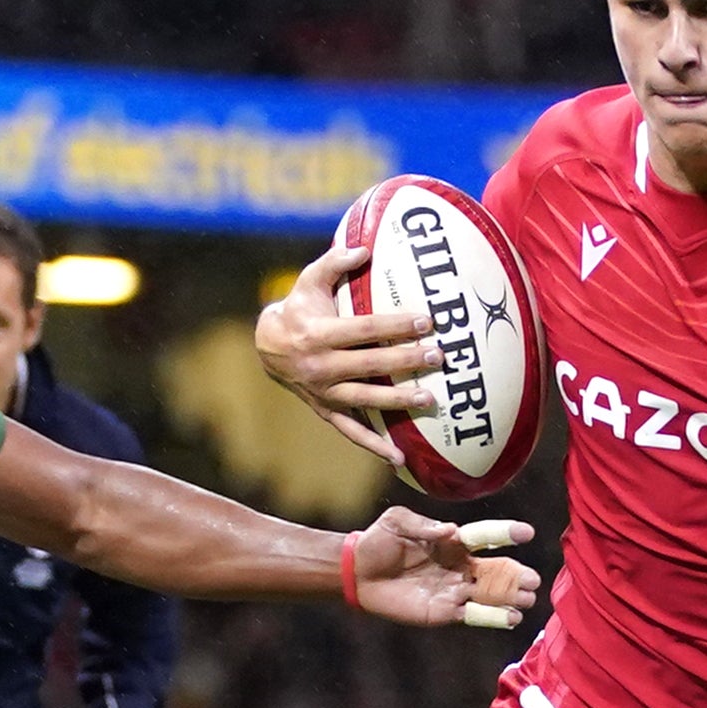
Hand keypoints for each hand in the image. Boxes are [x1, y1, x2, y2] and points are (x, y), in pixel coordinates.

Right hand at [254, 241, 441, 463]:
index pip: (364, 329)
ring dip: (398, 401)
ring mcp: (324, 393)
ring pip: (366, 400)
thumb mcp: (310, 280)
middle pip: (370, 365)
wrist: (268, 347)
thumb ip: (334, 263)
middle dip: (406, 361)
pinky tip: (399, 458)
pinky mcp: (326, 411)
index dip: (395, 325)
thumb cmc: (299, 308)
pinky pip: (352, 432)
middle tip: (438, 355)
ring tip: (429, 399)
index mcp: (318, 334)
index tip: (427, 320)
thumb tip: (363, 249)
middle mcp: (320, 367)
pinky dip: (374, 447)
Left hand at [348, 508, 541, 629]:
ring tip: (528, 600)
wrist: (357, 572)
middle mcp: (458, 566)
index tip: (527, 533)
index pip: (485, 537)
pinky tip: (511, 618)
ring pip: (490, 595)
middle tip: (534, 580)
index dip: (506, 534)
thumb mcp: (398, 522)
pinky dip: (493, 617)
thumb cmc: (377, 541)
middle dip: (516, 576)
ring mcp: (453, 590)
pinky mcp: (444, 612)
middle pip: (495, 571)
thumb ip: (423, 525)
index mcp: (452, 542)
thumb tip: (450, 531)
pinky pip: (474, 615)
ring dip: (510, 598)